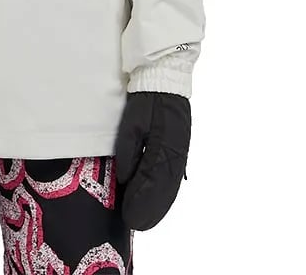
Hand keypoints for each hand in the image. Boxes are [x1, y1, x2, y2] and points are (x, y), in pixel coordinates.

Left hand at [114, 91, 190, 230]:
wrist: (165, 81)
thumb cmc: (146, 100)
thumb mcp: (132, 122)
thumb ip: (128, 149)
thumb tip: (125, 178)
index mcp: (164, 145)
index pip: (152, 180)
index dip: (142, 200)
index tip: (130, 216)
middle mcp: (175, 153)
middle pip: (163, 188)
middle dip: (150, 208)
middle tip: (136, 225)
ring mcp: (179, 152)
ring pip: (170, 186)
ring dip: (159, 204)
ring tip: (146, 221)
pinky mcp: (179, 149)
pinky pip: (174, 177)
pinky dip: (166, 193)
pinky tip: (159, 203)